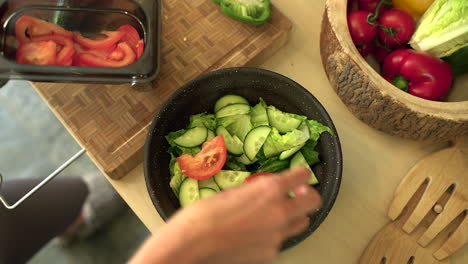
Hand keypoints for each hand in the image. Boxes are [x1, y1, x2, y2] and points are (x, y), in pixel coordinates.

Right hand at [129, 167, 321, 263]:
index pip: (302, 176)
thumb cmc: (205, 213)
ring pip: (301, 223)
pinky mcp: (270, 253)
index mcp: (269, 190)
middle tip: (296, 195)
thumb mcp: (233, 192)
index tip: (300, 176)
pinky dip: (274, 235)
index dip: (302, 175)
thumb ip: (256, 191)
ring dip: (294, 216)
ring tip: (276, 215)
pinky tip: (256, 233)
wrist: (193, 242)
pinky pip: (281, 241)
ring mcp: (277, 235)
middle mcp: (279, 212)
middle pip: (313, 202)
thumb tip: (265, 191)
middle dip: (307, 196)